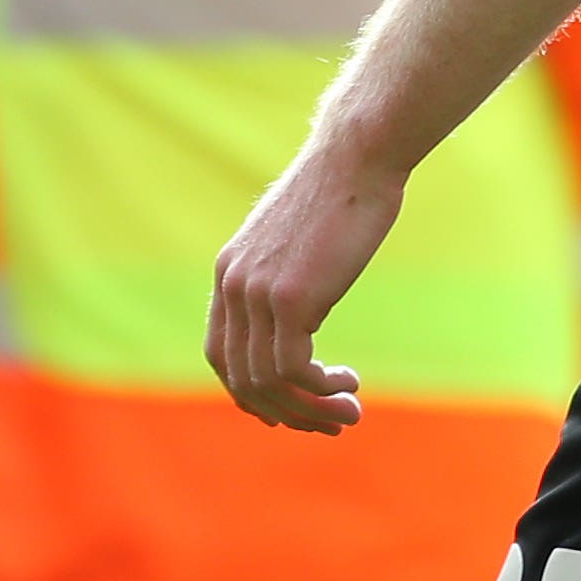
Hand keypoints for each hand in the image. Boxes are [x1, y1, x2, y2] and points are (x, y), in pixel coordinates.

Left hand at [207, 140, 403, 433]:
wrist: (357, 156)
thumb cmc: (342, 191)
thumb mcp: (297, 238)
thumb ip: (285, 273)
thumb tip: (302, 308)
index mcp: (229, 272)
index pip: (222, 354)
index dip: (250, 392)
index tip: (290, 410)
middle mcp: (233, 286)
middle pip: (241, 377)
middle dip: (284, 413)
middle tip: (329, 425)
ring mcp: (257, 293)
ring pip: (267, 380)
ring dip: (309, 410)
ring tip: (350, 416)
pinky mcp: (290, 298)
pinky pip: (293, 369)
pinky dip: (320, 390)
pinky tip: (349, 385)